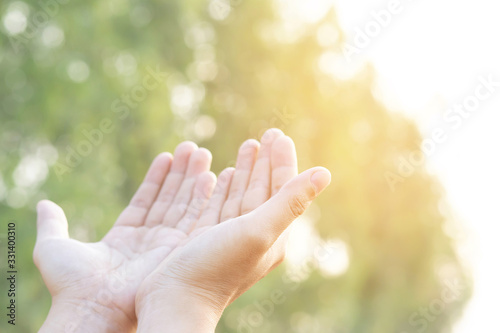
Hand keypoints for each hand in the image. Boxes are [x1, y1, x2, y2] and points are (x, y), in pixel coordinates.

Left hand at [35, 141, 215, 331]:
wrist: (92, 307)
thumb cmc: (71, 284)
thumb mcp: (53, 246)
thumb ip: (53, 223)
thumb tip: (44, 203)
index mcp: (124, 237)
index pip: (145, 201)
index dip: (156, 178)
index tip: (167, 157)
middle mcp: (148, 240)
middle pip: (169, 199)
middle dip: (181, 174)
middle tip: (192, 148)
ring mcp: (165, 245)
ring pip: (183, 205)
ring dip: (193, 178)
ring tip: (201, 153)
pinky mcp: (177, 250)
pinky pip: (192, 218)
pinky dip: (200, 196)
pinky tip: (206, 175)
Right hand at [135, 129, 330, 331]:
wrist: (174, 301)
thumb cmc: (216, 268)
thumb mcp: (257, 231)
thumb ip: (290, 202)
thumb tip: (324, 173)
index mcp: (272, 234)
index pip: (282, 189)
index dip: (283, 161)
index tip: (279, 136)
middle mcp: (254, 235)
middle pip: (263, 189)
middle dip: (265, 161)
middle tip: (267, 134)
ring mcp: (229, 237)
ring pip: (242, 195)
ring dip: (246, 170)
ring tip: (248, 146)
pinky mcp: (206, 238)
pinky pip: (220, 205)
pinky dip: (224, 187)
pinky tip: (223, 175)